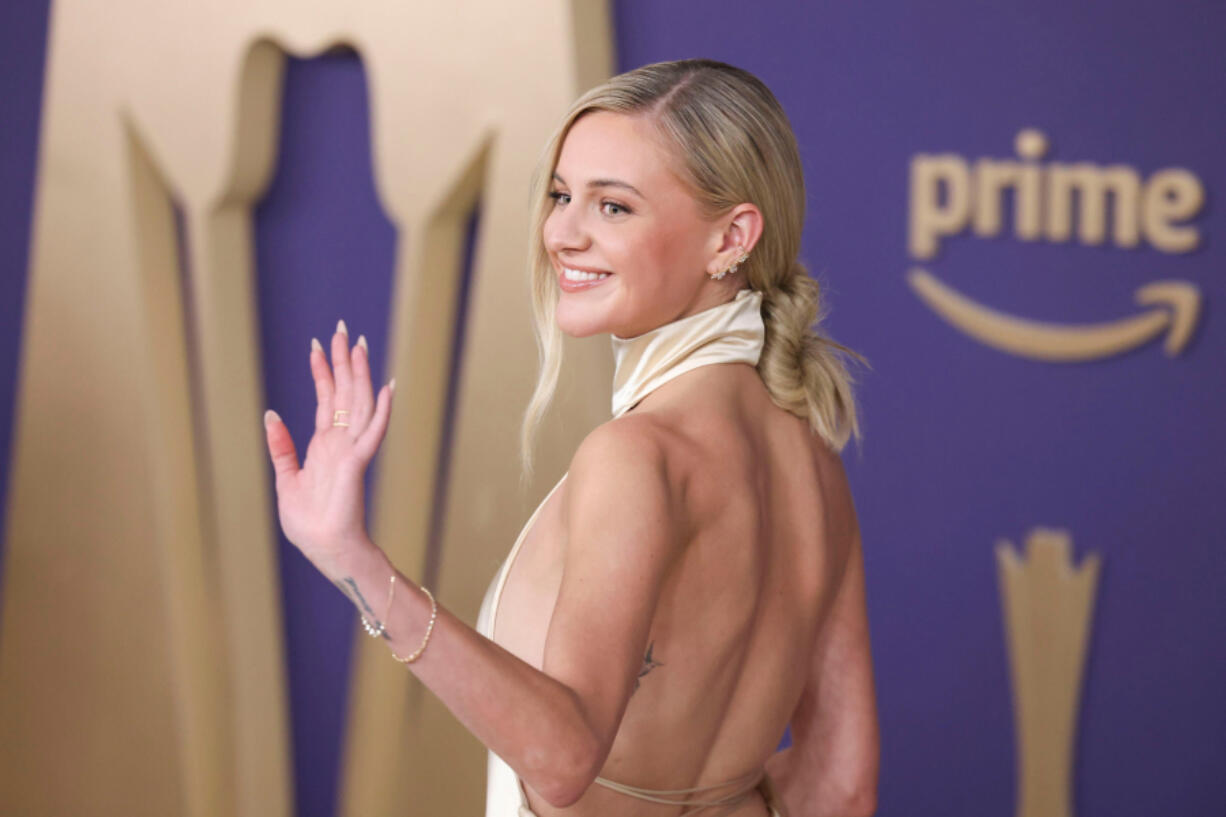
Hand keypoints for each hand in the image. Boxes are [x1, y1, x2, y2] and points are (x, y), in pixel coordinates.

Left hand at [262, 320, 393, 577]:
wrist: (324, 548)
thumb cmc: (308, 522)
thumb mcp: (286, 478)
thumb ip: (281, 446)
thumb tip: (271, 413)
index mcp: (323, 445)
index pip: (325, 399)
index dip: (321, 372)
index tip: (318, 345)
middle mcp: (339, 442)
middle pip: (343, 393)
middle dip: (341, 361)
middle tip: (341, 330)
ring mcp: (351, 451)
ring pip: (357, 404)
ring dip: (358, 374)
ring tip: (357, 345)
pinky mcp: (356, 463)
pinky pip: (371, 432)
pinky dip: (380, 410)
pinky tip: (386, 388)